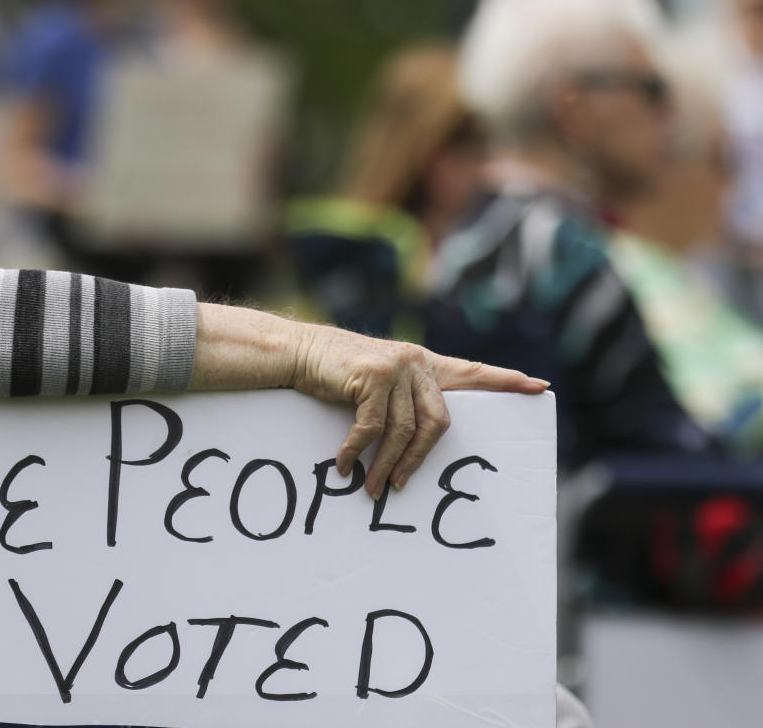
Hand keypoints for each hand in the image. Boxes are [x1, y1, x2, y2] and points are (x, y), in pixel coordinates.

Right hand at [292, 325, 547, 498]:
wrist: (299, 352)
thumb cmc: (337, 374)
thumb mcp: (378, 383)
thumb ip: (404, 399)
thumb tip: (416, 444)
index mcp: (424, 364)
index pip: (474, 372)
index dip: (507, 381)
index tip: (541, 388)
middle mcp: (417, 362)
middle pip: (439, 422)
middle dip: (418, 460)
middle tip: (399, 486)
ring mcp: (397, 366)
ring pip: (404, 430)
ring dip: (387, 465)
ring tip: (373, 488)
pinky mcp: (374, 374)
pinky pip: (372, 427)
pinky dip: (357, 452)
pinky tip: (344, 466)